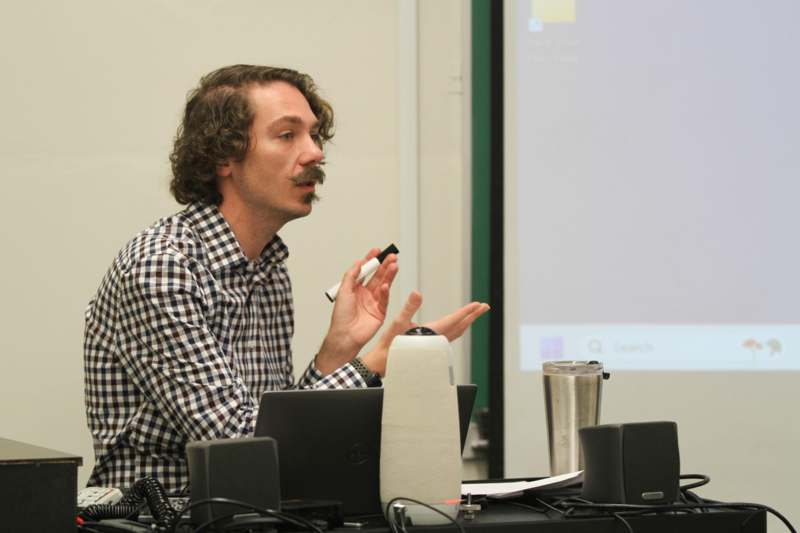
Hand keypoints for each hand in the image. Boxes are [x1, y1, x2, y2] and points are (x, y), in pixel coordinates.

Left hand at [316, 249, 398, 373]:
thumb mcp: (343, 291)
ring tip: (394, 265)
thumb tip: (358, 263)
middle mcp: (366, 294)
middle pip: (377, 276)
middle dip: (384, 265)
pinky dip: (386, 292)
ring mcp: (374, 302)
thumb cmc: (341, 317)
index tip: (376, 251)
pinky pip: (384, 299)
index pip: (365, 271)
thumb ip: (351, 276)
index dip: (371, 260)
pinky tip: (386, 285)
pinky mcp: (380, 312)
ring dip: (389, 275)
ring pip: (384, 285)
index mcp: (355, 288)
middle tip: (391, 256)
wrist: (345, 335)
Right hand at [361, 292, 488, 375]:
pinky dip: (459, 329)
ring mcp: (436, 345)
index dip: (467, 312)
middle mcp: (437, 340)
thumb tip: (417, 293)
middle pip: (461, 326)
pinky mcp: (432, 348)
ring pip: (457, 333)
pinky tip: (458, 327)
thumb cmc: (391, 344)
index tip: (478, 305)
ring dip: (467, 322)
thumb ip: (410, 307)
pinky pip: (451, 337)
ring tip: (475, 314)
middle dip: (473, 316)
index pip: (454, 320)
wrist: (385, 362)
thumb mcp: (399, 321)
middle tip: (485, 307)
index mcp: (432, 332)